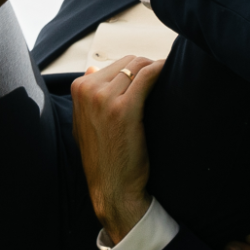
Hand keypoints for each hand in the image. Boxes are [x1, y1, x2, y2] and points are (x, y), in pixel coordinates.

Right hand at [71, 56, 163, 244]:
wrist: (111, 187)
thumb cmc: (104, 157)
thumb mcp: (85, 123)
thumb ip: (88, 96)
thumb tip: (92, 68)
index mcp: (78, 89)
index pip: (115, 64)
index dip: (137, 70)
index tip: (153, 78)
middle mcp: (87, 91)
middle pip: (129, 61)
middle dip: (148, 68)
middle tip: (164, 82)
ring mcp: (103, 99)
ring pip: (139, 65)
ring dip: (157, 69)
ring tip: (170, 80)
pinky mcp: (124, 109)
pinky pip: (147, 76)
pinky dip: (161, 70)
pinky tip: (171, 73)